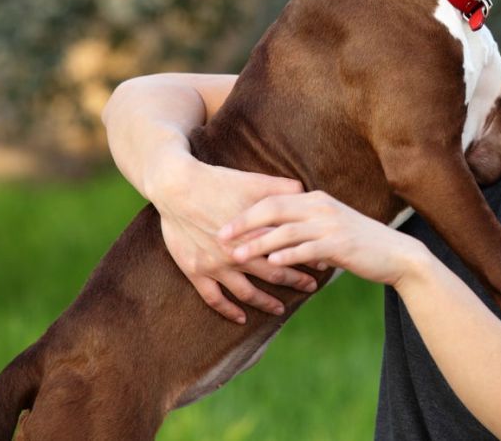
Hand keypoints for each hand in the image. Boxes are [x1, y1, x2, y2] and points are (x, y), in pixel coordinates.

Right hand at [146, 151, 318, 322]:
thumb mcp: (254, 181)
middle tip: (312, 287)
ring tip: (280, 309)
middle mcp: (238, 253)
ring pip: (247, 292)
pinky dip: (228, 311)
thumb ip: (282, 189)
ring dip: (266, 302)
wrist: (177, 187)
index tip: (323, 263)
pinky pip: (213, 298)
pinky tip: (241, 318)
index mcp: (255, 233)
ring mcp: (216, 265)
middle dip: (297, 281)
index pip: (289, 250)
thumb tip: (305, 192)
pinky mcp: (195, 271)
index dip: (309, 257)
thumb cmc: (219, 182)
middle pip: (274, 273)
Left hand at [220, 191, 427, 288]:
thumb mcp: (331, 228)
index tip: (223, 224)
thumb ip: (306, 227)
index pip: (273, 200)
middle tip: (220, 236)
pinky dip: (287, 256)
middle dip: (244, 223)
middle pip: (274, 210)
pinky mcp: (340, 244)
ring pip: (286, 231)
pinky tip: (271, 264)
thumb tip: (277, 237)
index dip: (246, 211)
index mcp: (316, 200)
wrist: (397, 254)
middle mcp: (321, 207)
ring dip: (258, 243)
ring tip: (237, 255)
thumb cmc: (361, 243)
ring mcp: (331, 225)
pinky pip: (307, 249)